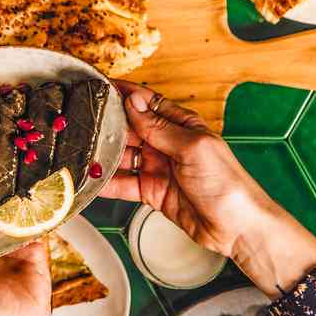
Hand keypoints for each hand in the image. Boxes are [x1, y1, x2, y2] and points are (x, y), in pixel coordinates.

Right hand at [99, 82, 315, 296]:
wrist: (237, 227)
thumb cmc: (226, 183)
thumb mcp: (192, 148)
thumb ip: (160, 126)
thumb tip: (134, 101)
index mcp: (182, 126)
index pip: (147, 103)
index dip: (123, 94)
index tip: (97, 87)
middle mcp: (167, 144)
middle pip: (130, 129)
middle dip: (106, 125)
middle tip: (78, 121)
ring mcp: (158, 168)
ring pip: (123, 156)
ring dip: (103, 154)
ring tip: (77, 150)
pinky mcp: (152, 192)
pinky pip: (123, 184)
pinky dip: (106, 182)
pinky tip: (90, 179)